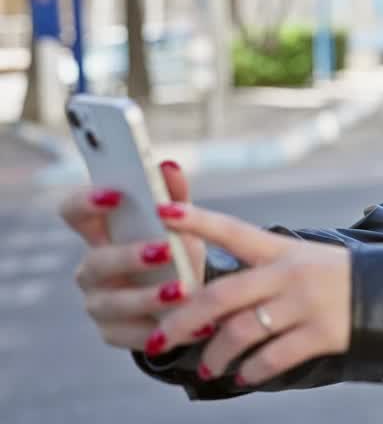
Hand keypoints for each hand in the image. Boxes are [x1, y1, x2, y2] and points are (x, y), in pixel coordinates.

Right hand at [60, 161, 205, 351]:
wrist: (190, 299)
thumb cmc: (176, 252)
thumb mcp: (181, 224)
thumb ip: (175, 196)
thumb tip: (168, 166)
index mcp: (102, 234)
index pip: (73, 212)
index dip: (86, 202)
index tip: (116, 194)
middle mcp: (92, 268)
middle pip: (96, 261)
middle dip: (129, 256)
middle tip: (165, 250)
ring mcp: (99, 303)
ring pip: (113, 302)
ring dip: (148, 297)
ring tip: (183, 292)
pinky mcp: (113, 332)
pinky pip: (129, 335)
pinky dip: (159, 330)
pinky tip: (188, 325)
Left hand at [145, 202, 351, 386]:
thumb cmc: (337, 278)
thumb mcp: (302, 259)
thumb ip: (260, 275)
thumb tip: (209, 308)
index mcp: (282, 250)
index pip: (233, 230)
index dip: (197, 221)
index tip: (164, 210)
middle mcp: (290, 274)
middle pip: (222, 296)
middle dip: (182, 321)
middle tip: (160, 341)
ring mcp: (306, 304)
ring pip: (241, 333)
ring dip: (215, 355)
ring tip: (207, 368)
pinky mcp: (321, 334)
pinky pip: (273, 358)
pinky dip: (250, 372)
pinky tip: (242, 377)